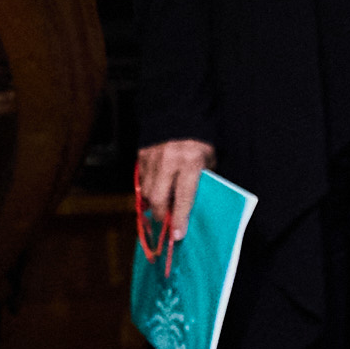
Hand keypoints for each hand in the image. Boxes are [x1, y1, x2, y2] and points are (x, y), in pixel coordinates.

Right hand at [134, 139, 213, 258]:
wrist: (180, 114)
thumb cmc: (200, 141)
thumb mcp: (209, 160)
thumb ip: (202, 181)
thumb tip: (194, 205)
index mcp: (190, 162)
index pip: (183, 197)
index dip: (179, 218)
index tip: (177, 235)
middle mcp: (168, 161)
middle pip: (158, 198)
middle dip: (161, 214)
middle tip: (166, 222)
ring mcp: (151, 158)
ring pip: (145, 191)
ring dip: (152, 203)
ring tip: (161, 207)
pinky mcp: (141, 156)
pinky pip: (140, 180)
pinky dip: (146, 190)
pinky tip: (154, 192)